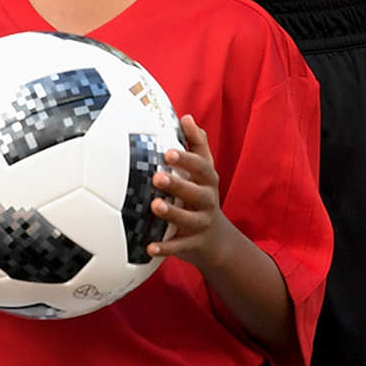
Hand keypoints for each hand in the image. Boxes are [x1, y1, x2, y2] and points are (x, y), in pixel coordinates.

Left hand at [148, 115, 236, 273]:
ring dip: (172, 213)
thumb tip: (186, 117)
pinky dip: (165, 248)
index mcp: (208, 181)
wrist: (216, 240)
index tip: (168, 151)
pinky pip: (179, 247)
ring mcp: (202, 224)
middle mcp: (208, 201)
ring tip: (154, 206)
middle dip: (178, 184)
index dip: (186, 159)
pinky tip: (149, 247)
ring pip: (189, 219)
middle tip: (157, 176)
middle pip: (196, 192)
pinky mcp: (193, 244)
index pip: (201, 167)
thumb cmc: (202, 196)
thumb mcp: (204, 171)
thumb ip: (197, 144)